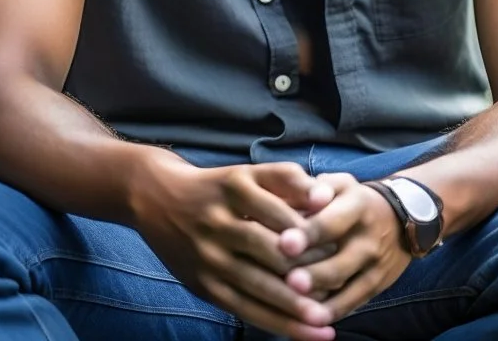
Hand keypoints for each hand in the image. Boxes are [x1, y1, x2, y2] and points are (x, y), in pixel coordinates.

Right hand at [130, 149, 339, 339]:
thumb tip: (326, 197)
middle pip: (270, 252)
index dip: (312, 232)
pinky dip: (275, 322)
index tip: (341, 245)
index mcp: (235, 188)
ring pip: (257, 286)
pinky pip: (243, 308)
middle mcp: (219, 222)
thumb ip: (287, 179)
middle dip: (307, 272)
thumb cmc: (217, 186)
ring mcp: (208, 256)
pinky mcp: (203, 285)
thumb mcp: (247, 172)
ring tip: (326, 322)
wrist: (156, 198)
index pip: (281, 214)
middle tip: (340, 286)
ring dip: (293, 307)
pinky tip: (303, 333)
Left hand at [279, 173, 411, 321]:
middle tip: (289, 282)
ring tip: (299, 312)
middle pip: (340, 262)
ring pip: (348, 289)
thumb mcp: (342, 183)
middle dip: (315, 275)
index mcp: (356, 206)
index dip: (308, 233)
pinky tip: (312, 321)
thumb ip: (320, 187)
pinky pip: (354, 303)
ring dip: (323, 302)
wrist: (402, 216)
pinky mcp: (378, 286)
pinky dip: (334, 312)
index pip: (331, 222)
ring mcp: (375, 266)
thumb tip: (306, 195)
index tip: (285, 243)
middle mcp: (367, 239)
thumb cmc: (355, 198)